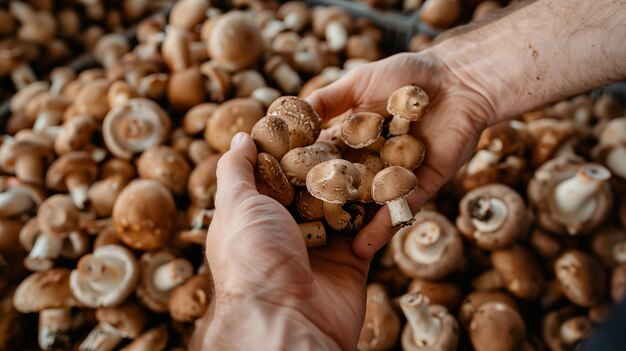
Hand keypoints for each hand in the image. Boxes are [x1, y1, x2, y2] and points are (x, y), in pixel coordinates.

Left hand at [191, 133, 369, 349]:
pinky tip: (390, 187)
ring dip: (360, 184)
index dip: (293, 146)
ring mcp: (322, 246)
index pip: (276, 173)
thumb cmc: (253, 258)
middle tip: (353, 130)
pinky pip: (370, 230)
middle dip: (332, 162)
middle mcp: (289, 230)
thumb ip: (236, 169)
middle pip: (315, 187)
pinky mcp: (352, 261)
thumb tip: (242, 137)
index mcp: (256, 215)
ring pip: (346, 206)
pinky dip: (379, 214)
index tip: (314, 117)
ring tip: (377, 151)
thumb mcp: (235, 204)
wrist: (288, 319)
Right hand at [307, 52, 495, 259]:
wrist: (459, 79)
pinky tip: (363, 247)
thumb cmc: (408, 73)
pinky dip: (384, 227)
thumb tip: (288, 114)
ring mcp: (396, 176)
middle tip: (295, 233)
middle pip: (343, 188)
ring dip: (349, 227)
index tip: (277, 193)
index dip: (302, 175)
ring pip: (369, 206)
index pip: (323, 160)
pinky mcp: (422, 186)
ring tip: (323, 253)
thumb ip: (326, 100)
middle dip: (322, 208)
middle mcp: (371, 161)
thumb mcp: (359, 82)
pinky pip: (401, 209)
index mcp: (353, 138)